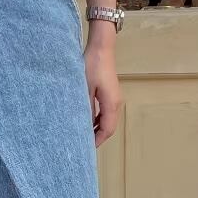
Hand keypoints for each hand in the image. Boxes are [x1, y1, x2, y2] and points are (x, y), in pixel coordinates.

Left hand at [85, 26, 121, 147]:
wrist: (101, 48)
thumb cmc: (92, 65)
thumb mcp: (84, 88)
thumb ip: (85, 107)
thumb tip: (82, 124)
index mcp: (111, 104)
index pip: (107, 129)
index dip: (98, 140)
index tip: (86, 148)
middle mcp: (116, 103)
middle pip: (109, 127)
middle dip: (98, 137)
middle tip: (83, 144)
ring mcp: (115, 98)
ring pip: (108, 120)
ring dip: (97, 129)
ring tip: (83, 135)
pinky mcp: (111, 94)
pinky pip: (106, 112)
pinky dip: (98, 120)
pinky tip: (87, 121)